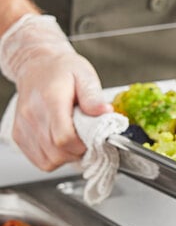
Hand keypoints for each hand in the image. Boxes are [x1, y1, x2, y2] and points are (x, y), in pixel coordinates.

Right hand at [0, 15, 111, 170]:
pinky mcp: (19, 136)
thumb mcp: (85, 76)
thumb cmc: (62, 70)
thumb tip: (106, 112)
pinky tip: (62, 144)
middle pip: (57, 153)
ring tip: (75, 140)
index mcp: (50, 100)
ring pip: (48, 161)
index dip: (83, 144)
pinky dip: (54, 158)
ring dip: (67, 157)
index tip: (93, 137)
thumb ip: (94, 97)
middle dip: (78, 152)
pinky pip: (39, 160)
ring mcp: (24, 127)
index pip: (64, 138)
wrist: (37, 65)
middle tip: (87, 139)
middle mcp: (32, 115)